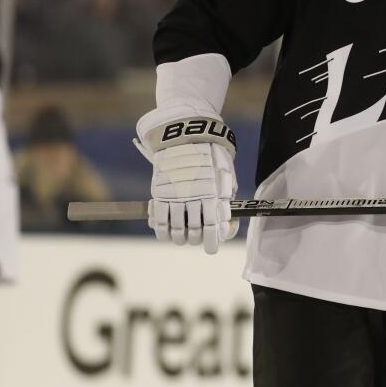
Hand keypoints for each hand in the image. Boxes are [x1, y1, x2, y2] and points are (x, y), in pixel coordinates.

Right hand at [135, 114, 238, 254]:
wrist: (188, 137)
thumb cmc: (211, 158)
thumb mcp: (225, 178)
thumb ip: (225, 202)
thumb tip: (225, 227)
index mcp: (213, 196)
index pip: (213, 228)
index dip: (211, 243)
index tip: (210, 249)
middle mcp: (195, 199)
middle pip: (194, 232)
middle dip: (195, 239)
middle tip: (195, 238)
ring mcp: (177, 197)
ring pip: (176, 230)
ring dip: (179, 237)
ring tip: (180, 237)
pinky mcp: (161, 193)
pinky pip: (160, 220)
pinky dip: (161, 230)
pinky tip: (164, 233)